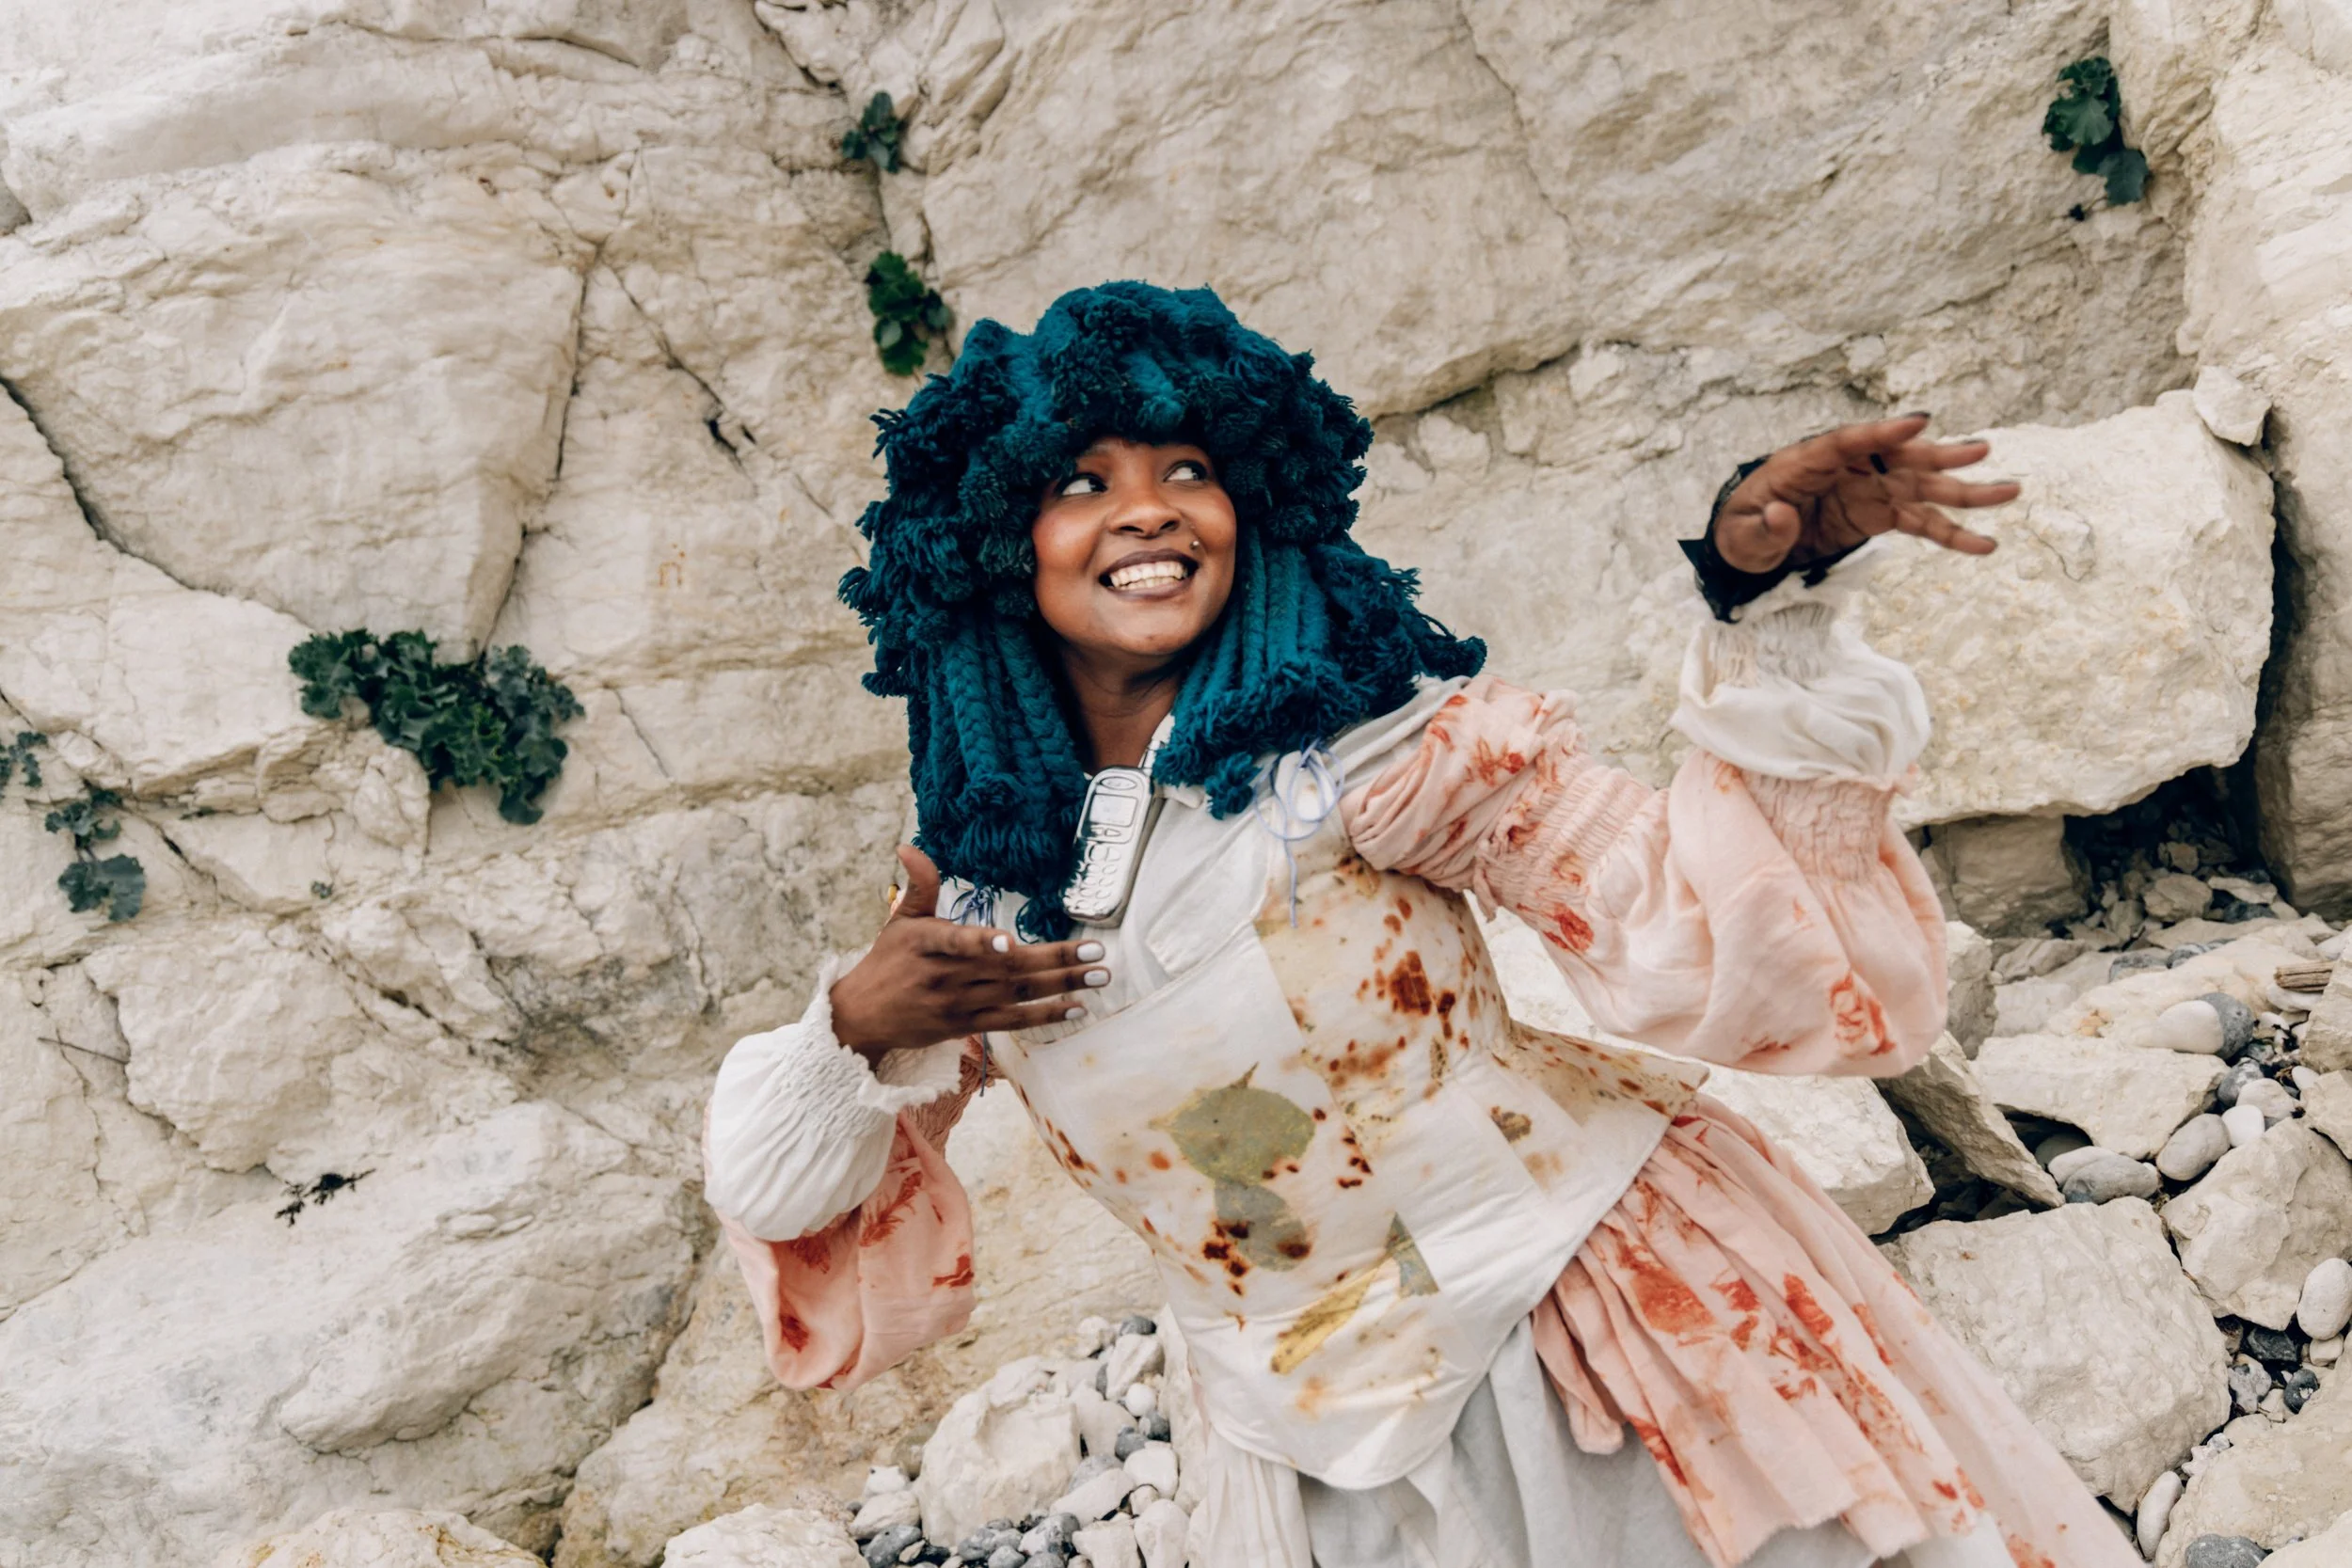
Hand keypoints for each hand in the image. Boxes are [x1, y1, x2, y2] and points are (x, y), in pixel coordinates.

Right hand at [828, 846, 1109, 1058]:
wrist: (863, 1016)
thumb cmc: (887, 960)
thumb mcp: (899, 919)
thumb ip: (920, 884)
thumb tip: (908, 846)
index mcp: (926, 943)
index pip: (955, 942)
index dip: (981, 943)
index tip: (1010, 941)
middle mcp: (945, 976)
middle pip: (1006, 969)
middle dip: (1055, 959)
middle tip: (1095, 951)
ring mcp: (959, 1004)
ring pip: (1017, 995)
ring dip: (1062, 986)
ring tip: (1100, 976)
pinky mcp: (967, 1025)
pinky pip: (1013, 1021)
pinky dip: (1045, 1016)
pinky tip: (1077, 1008)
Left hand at [1713, 414, 2018, 574]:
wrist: (1751, 544)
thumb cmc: (1742, 531)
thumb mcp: (1740, 536)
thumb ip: (1763, 528)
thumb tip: (1784, 515)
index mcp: (1806, 463)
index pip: (1848, 442)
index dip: (1883, 433)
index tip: (1919, 423)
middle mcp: (1847, 470)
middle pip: (1899, 459)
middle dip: (1939, 456)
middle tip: (1982, 450)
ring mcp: (1868, 491)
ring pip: (1922, 488)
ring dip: (1964, 492)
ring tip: (2009, 492)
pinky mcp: (1879, 515)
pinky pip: (1920, 524)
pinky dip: (1951, 534)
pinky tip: (1984, 544)